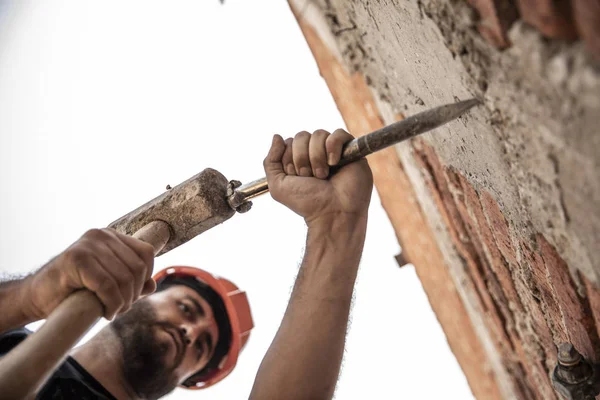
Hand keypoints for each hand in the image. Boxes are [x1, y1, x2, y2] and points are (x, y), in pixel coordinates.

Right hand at [28, 229, 155, 319]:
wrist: (36, 297)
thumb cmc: (73, 291)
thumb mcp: (108, 284)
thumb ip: (130, 282)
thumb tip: (152, 285)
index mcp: (111, 237)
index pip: (146, 253)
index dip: (145, 277)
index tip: (131, 295)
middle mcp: (101, 235)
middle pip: (137, 268)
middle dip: (133, 294)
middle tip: (120, 309)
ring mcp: (88, 244)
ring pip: (124, 278)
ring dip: (123, 302)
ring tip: (113, 312)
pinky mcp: (76, 259)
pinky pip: (107, 285)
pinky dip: (111, 304)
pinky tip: (106, 313)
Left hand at [263, 129, 372, 225]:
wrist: (332, 214)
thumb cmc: (308, 203)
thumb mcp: (278, 186)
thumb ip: (271, 161)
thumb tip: (277, 136)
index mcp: (300, 160)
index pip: (289, 142)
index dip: (289, 158)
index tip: (296, 177)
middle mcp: (316, 153)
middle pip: (302, 136)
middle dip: (301, 158)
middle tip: (309, 177)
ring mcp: (333, 151)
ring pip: (319, 134)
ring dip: (317, 157)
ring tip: (323, 176)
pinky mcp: (350, 151)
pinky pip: (339, 133)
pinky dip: (333, 147)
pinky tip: (334, 163)